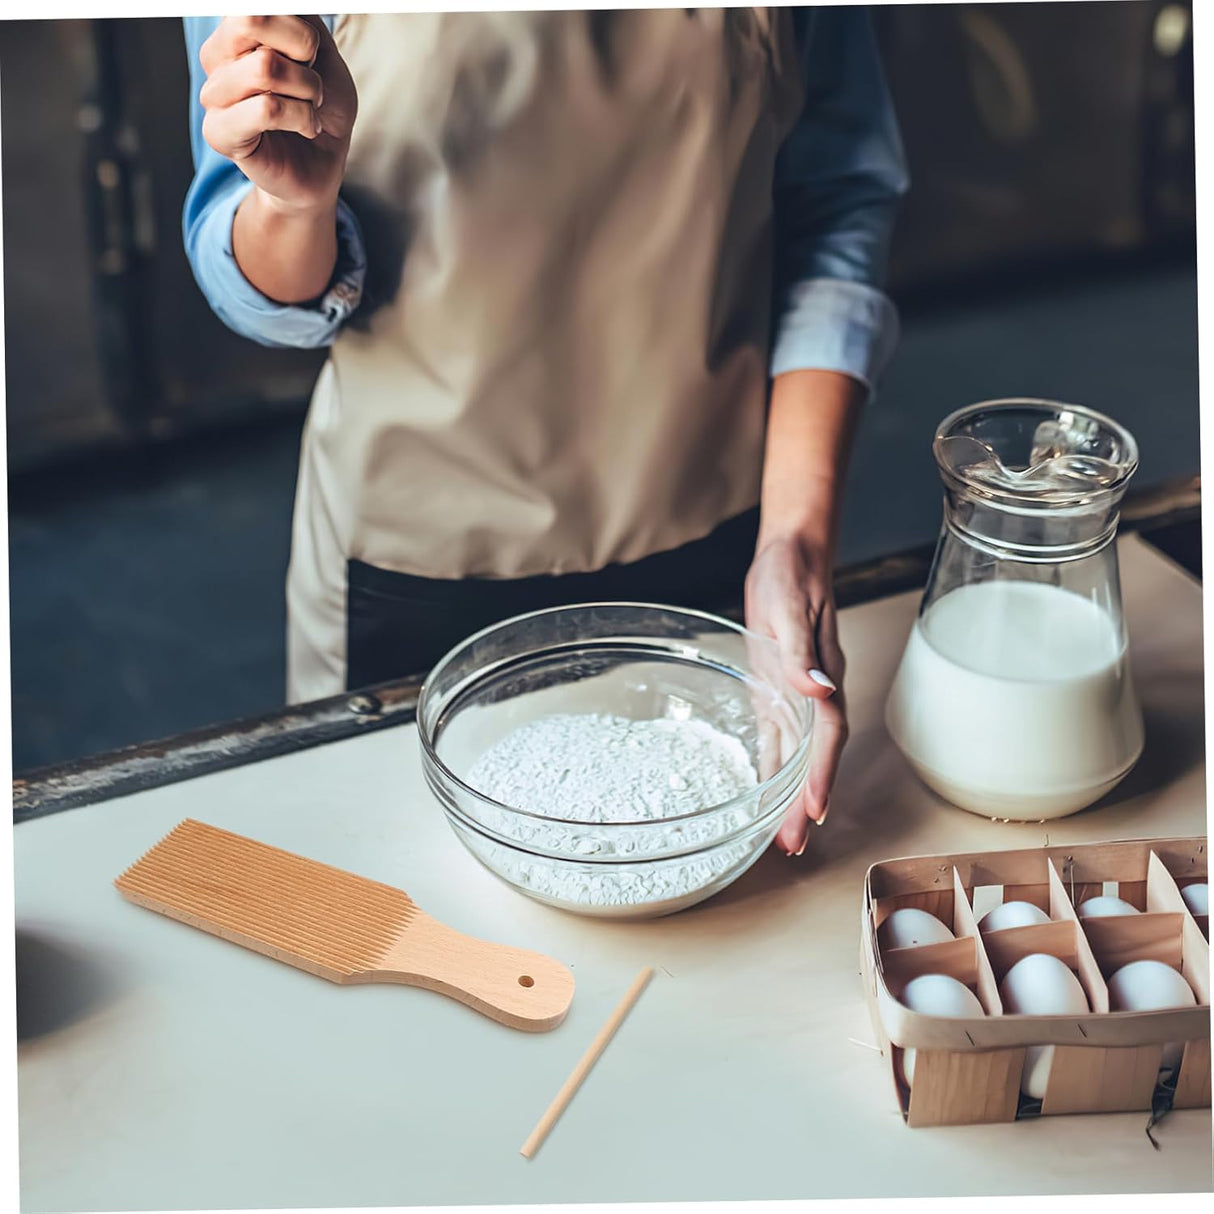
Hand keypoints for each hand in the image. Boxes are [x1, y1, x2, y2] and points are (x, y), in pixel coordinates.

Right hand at [199, 16, 356, 213]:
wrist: (325, 162)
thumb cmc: (322, 106)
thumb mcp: (324, 52)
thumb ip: (302, 18)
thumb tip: (287, 6)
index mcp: (236, 31)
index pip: (257, 5)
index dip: (300, 28)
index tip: (311, 55)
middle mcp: (217, 57)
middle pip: (251, 19)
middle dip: (302, 49)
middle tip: (312, 80)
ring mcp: (213, 94)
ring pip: (265, 67)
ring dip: (309, 91)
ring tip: (311, 108)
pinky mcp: (219, 132)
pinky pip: (266, 109)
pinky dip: (301, 117)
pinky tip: (307, 127)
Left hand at [745, 533, 846, 855]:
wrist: (791, 553)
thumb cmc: (793, 576)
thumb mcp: (792, 610)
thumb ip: (803, 653)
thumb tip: (821, 690)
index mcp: (821, 677)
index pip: (825, 737)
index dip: (820, 775)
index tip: (813, 812)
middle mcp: (814, 693)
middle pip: (813, 756)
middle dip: (805, 802)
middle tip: (795, 846)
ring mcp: (797, 692)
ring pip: (798, 753)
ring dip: (791, 794)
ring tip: (784, 836)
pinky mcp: (778, 687)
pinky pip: (779, 735)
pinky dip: (775, 765)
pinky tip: (765, 790)